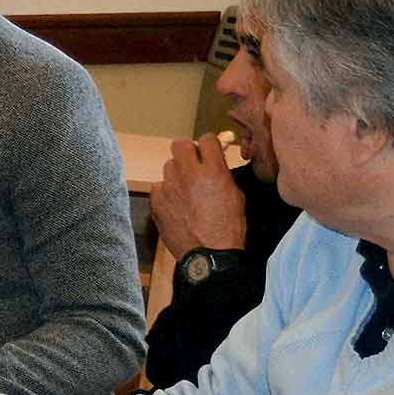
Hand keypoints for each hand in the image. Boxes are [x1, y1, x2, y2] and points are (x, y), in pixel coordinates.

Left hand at [152, 137, 248, 257]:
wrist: (209, 255)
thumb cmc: (228, 228)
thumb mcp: (236, 196)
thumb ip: (223, 174)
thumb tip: (216, 162)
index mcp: (212, 171)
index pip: (207, 139)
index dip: (209, 144)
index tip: (209, 151)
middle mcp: (188, 174)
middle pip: (179, 144)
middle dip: (187, 151)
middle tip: (193, 163)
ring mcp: (170, 187)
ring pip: (168, 166)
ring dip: (177, 173)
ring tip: (185, 188)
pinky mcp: (157, 202)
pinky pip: (158, 187)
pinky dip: (166, 192)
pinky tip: (175, 204)